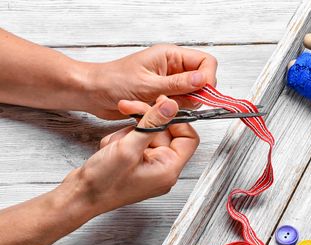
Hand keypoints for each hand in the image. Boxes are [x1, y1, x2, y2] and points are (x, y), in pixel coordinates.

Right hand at [62, 95, 198, 215]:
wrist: (79, 197)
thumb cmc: (102, 182)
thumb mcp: (128, 147)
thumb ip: (152, 124)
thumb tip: (171, 106)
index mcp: (169, 169)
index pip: (188, 138)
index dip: (177, 120)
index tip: (161, 105)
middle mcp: (163, 169)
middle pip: (166, 133)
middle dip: (145, 122)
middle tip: (128, 108)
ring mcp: (150, 167)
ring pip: (148, 135)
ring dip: (130, 132)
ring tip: (114, 144)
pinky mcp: (138, 164)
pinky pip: (137, 142)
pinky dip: (123, 140)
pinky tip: (110, 148)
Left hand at [85, 44, 216, 119]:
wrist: (93, 93)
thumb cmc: (112, 82)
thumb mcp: (148, 85)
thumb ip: (178, 84)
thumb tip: (203, 80)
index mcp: (170, 56)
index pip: (205, 62)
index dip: (208, 78)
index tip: (203, 93)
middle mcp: (172, 68)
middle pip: (202, 81)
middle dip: (194, 95)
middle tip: (178, 102)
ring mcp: (169, 83)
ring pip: (191, 97)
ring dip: (179, 105)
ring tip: (159, 106)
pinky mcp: (163, 97)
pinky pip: (178, 106)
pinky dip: (170, 112)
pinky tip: (154, 110)